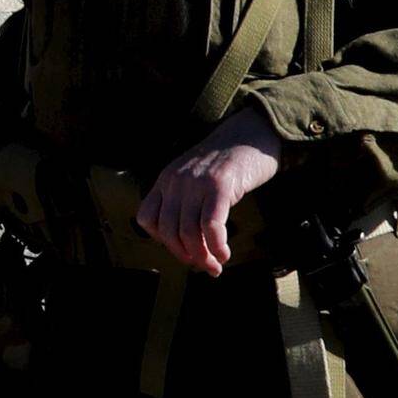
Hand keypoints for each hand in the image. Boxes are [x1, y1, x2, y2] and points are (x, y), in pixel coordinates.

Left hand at [135, 111, 286, 276]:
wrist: (252, 132)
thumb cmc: (227, 160)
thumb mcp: (194, 174)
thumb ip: (184, 197)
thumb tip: (186, 239)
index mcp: (166, 179)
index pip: (146, 218)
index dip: (161, 240)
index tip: (181, 247)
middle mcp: (176, 181)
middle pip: (168, 231)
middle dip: (184, 255)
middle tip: (202, 266)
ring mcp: (197, 183)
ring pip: (189, 233)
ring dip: (203, 257)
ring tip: (216, 265)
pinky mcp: (220, 186)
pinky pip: (211, 226)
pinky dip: (217, 246)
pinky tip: (225, 253)